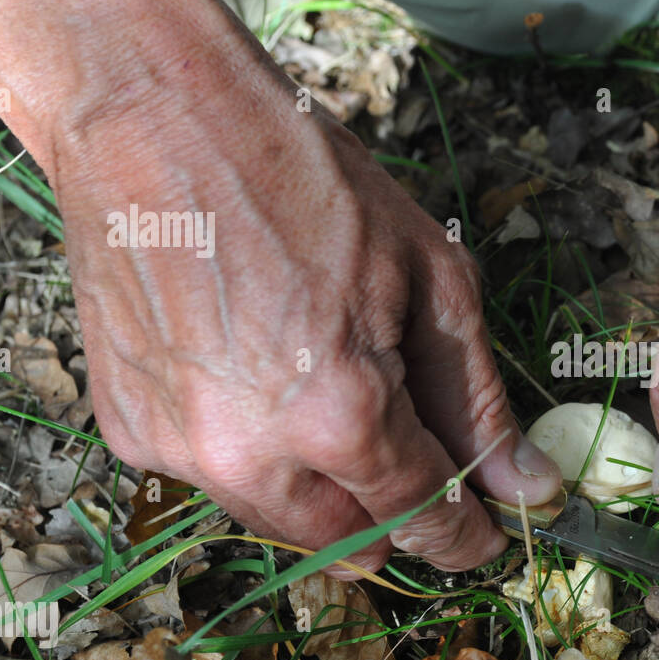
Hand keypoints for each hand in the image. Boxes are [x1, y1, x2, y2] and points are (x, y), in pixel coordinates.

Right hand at [0, 0, 563, 576]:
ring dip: (326, 495)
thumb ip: (477, 400)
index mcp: (339, 415)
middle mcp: (251, 455)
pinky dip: (257, 455)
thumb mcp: (429, 278)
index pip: (422, 517)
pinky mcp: (129, 433)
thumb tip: (529, 489)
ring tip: (337, 408)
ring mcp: (180, 449)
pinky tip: (263, 383)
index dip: (465, 537)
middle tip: (421, 468)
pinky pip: (217, 479)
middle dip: (397, 518)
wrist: (156, 119)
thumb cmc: (308, 181)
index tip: (487, 538)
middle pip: (351, 540)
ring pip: (280, 520)